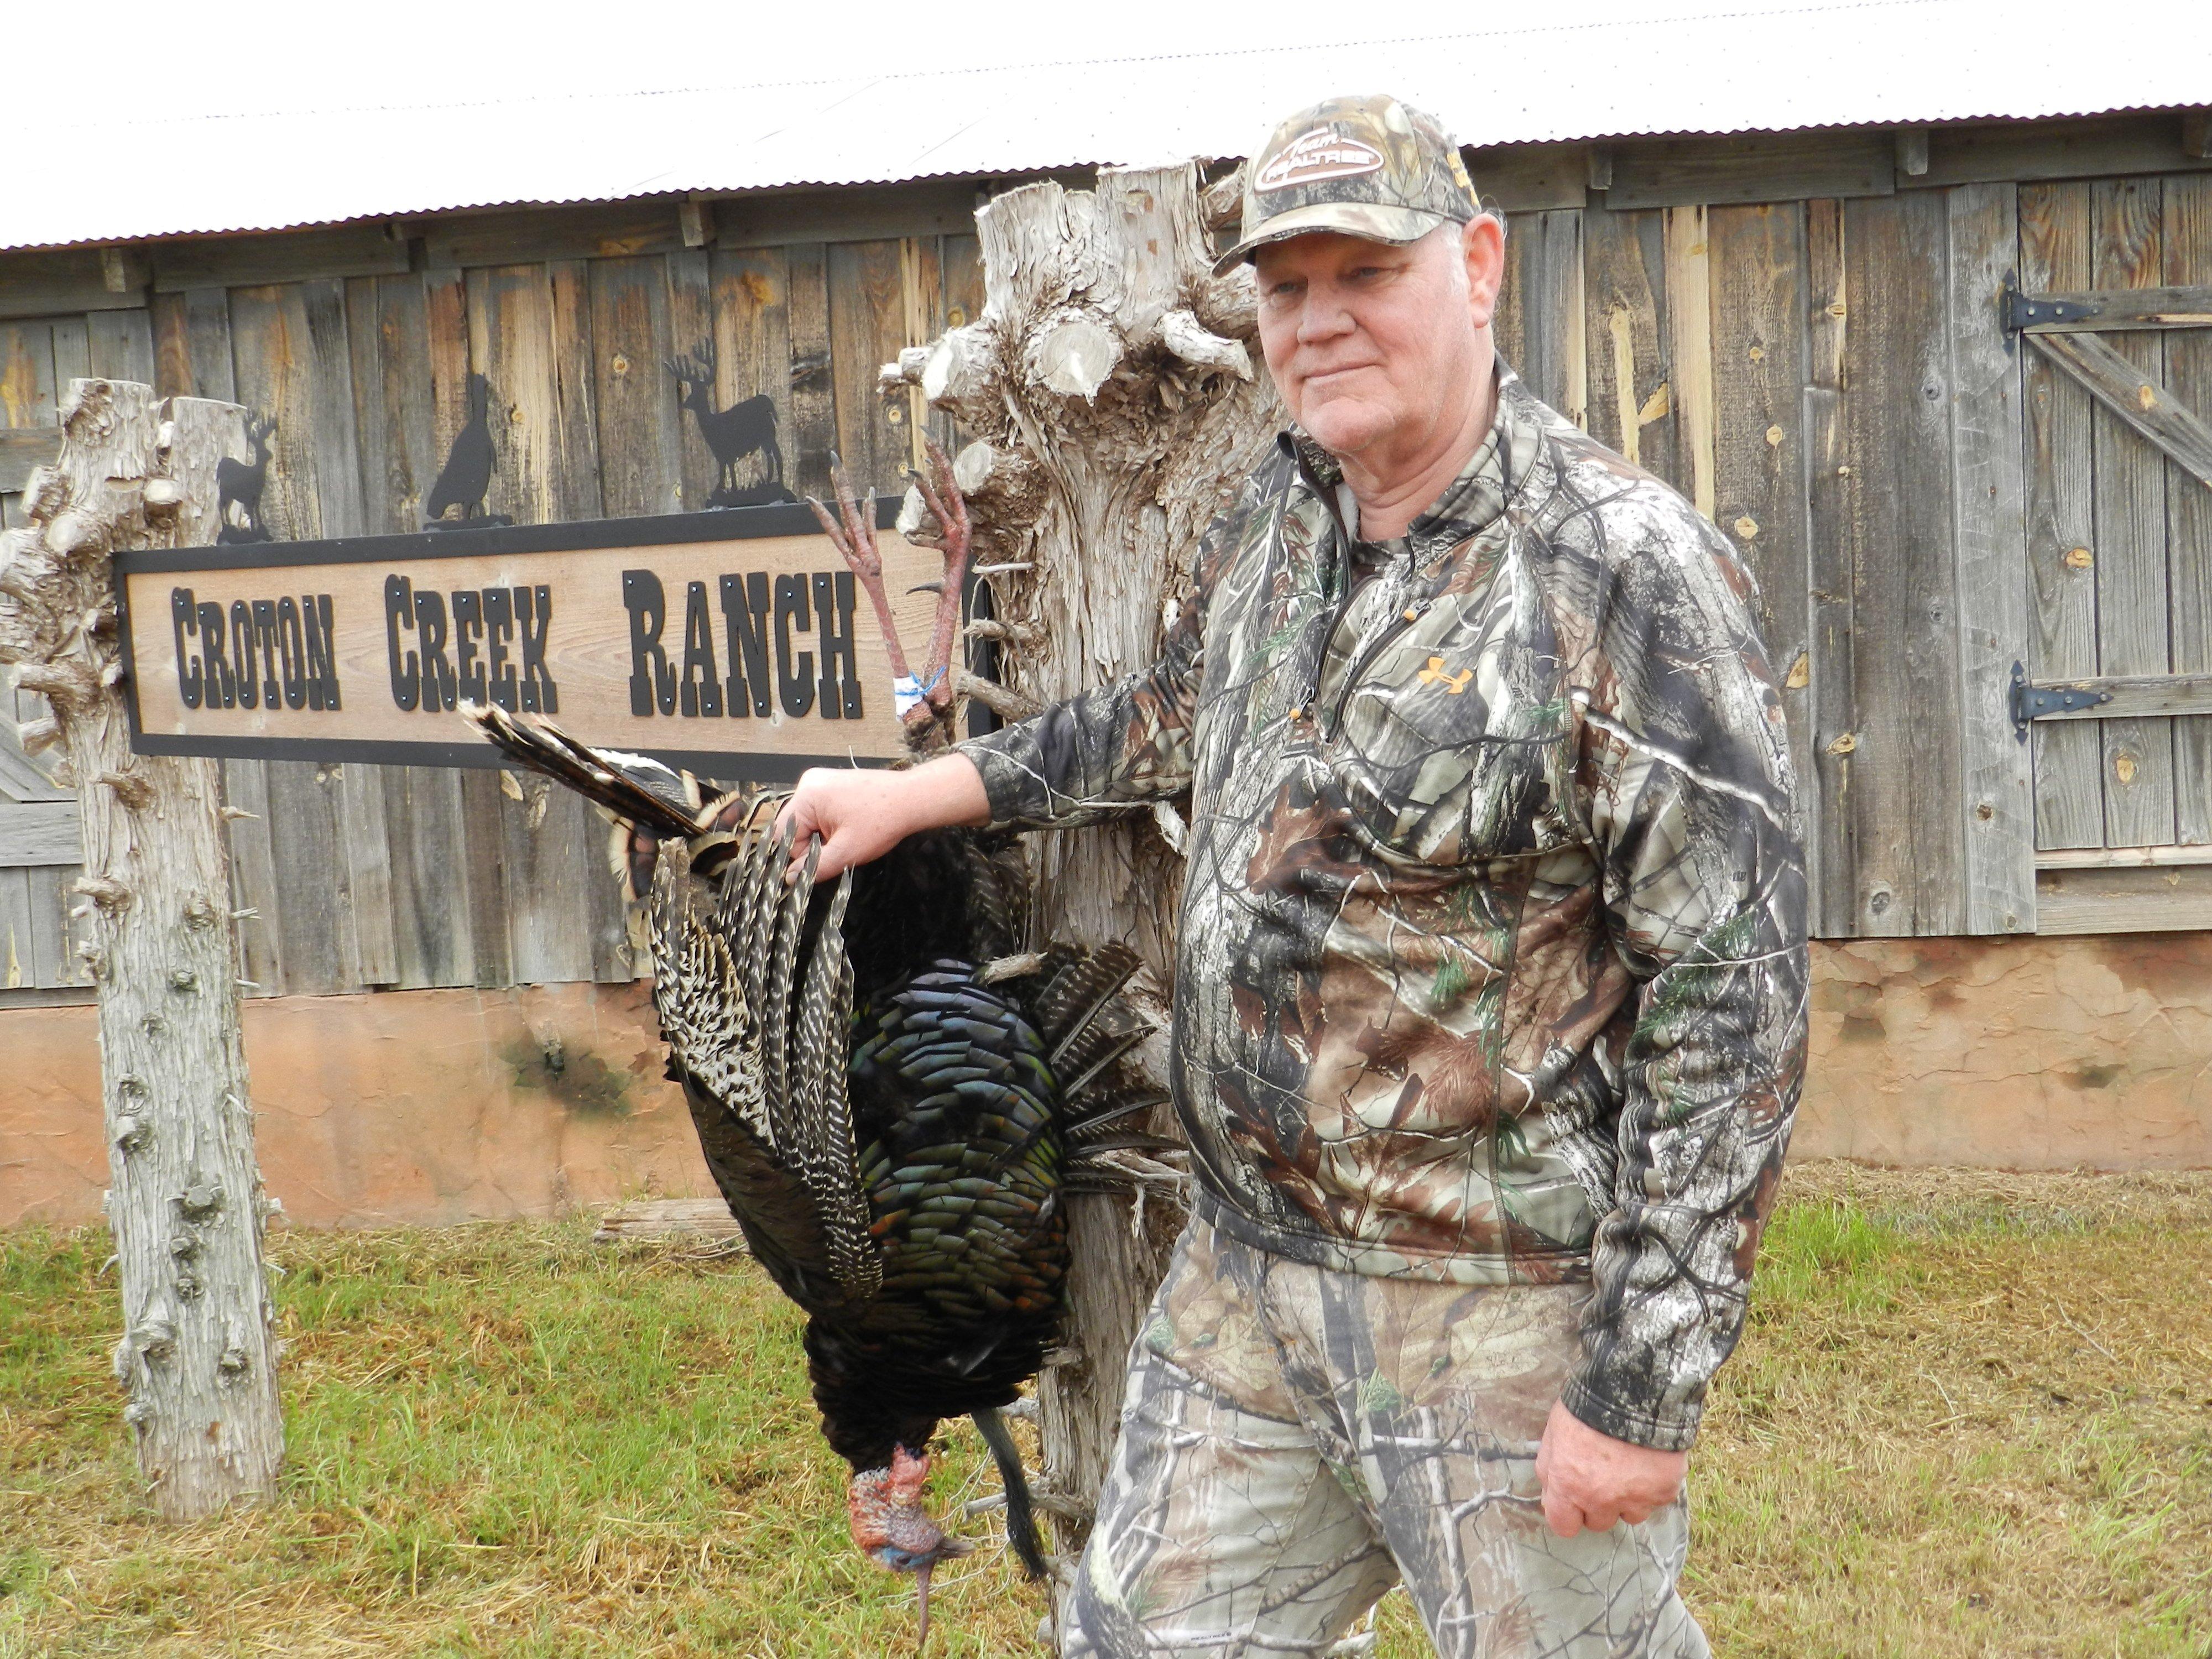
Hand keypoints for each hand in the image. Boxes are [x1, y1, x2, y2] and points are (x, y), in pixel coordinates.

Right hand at [774, 754, 989, 881]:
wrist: (912, 799)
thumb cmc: (883, 822)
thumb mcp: (847, 852)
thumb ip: (815, 868)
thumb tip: (790, 879)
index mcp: (807, 796)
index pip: (784, 835)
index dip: (799, 856)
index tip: (818, 865)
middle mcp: (809, 783)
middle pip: (794, 827)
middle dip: (813, 845)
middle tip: (839, 850)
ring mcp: (821, 781)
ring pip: (807, 822)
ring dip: (822, 837)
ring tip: (848, 838)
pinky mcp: (832, 785)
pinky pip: (818, 812)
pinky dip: (829, 826)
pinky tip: (849, 828)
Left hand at [1533, 1399, 1686, 1537]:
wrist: (1633, 1390)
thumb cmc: (1587, 1408)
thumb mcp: (1554, 1434)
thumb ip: (1550, 1470)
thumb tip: (1550, 1498)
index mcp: (1568, 1486)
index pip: (1564, 1526)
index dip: (1569, 1514)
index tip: (1574, 1501)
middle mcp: (1601, 1499)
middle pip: (1599, 1522)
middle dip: (1599, 1504)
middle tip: (1604, 1475)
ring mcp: (1635, 1498)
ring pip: (1630, 1514)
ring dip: (1628, 1497)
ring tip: (1629, 1466)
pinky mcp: (1664, 1491)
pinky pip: (1656, 1499)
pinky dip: (1653, 1485)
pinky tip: (1649, 1460)